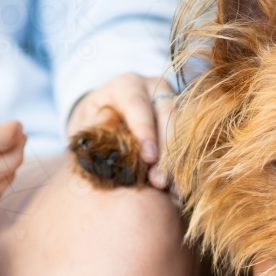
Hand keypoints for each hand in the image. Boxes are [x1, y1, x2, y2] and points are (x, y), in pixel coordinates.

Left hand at [67, 72, 175, 188]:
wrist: (107, 120)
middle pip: (168, 115)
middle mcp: (156, 89)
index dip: (144, 131)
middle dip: (166, 151)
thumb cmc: (94, 123)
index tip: (148, 158)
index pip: (138, 105)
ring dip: (179, 161)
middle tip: (160, 182)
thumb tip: (109, 127)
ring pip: (184, 129)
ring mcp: (174, 103)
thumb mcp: (86, 123)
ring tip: (174, 190)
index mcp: (127, 85)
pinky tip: (180, 187)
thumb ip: (95, 126)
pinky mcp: (185, 119)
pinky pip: (190, 142)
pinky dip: (184, 166)